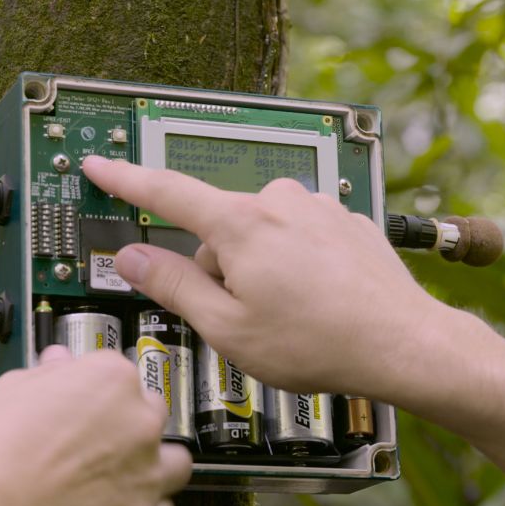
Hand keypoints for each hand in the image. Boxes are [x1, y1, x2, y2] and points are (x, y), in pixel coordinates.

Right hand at [0, 346, 191, 505]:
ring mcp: (147, 468)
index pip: (122, 373)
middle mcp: (139, 419)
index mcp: (112, 379)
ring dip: (156, 465)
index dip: (102, 391)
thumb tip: (59, 361)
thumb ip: (48, 372)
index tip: (91, 403)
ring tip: (124, 474)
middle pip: (154, 412)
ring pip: (176, 461)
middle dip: (132, 424)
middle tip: (103, 440)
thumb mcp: (14, 388)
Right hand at [81, 156, 452, 396]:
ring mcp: (317, 207)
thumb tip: (133, 260)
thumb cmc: (321, 342)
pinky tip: (317, 301)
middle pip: (219, 228)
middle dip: (219, 269)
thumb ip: (174, 286)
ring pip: (261, 234)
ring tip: (291, 315)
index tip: (101, 163)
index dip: (125, 180)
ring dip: (260, 267)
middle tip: (246, 318)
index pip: (166, 193)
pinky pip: (298, 236)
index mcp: (242, 224)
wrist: (403, 343)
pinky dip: (296, 264)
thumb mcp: (228, 328)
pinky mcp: (345, 219)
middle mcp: (280, 202)